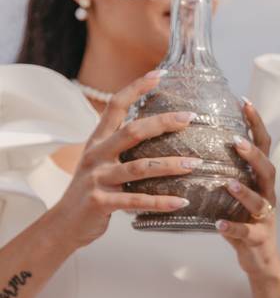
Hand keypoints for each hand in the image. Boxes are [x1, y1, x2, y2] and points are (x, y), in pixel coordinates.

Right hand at [48, 72, 202, 249]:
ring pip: (140, 167)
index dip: (136, 88)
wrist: (64, 223)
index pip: (116, 105)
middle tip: (190, 117)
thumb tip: (159, 130)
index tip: (160, 74)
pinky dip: (161, 202)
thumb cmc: (93, 191)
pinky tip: (181, 202)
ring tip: (196, 164)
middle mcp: (97, 155)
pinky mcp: (101, 202)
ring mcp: (98, 178)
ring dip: (171, 165)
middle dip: (164, 122)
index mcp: (98, 141)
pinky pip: (137, 200)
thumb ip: (124, 147)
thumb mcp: (102, 162)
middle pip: (133, 131)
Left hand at [215, 100, 279, 282]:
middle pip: (267, 169)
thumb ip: (221, 171)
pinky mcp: (257, 237)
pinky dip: (233, 227)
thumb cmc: (241, 220)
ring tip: (228, 183)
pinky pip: (246, 231)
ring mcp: (264, 216)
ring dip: (245, 191)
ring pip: (260, 200)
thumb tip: (188, 143)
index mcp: (258, 179)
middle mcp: (266, 193)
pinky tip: (219, 224)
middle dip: (253, 154)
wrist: (260, 258)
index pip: (263, 146)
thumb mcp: (233, 193)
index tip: (244, 102)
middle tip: (236, 141)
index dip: (256, 124)